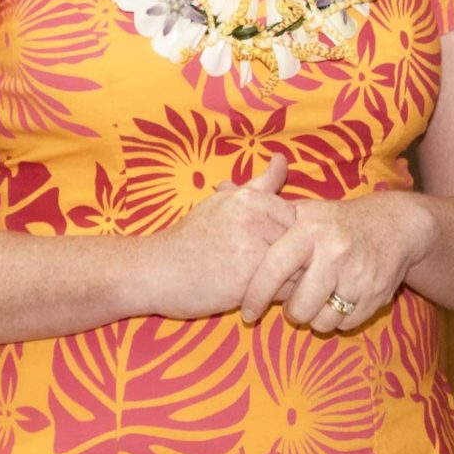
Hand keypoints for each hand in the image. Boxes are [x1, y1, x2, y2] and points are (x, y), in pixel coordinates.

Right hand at [145, 156, 294, 317]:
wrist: (155, 270)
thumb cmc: (190, 238)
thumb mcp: (223, 202)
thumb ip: (260, 183)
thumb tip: (281, 158)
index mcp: (250, 198)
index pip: (293, 217)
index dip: (280, 234)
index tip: (258, 243)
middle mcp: (255, 219)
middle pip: (297, 242)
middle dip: (284, 255)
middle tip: (252, 263)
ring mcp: (253, 250)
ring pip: (294, 267)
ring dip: (282, 276)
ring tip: (251, 277)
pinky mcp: (249, 282)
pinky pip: (283, 290)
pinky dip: (273, 295)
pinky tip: (249, 292)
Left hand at [238, 193, 438, 333]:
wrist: (395, 225)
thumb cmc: (336, 221)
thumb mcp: (304, 210)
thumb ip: (263, 206)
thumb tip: (220, 187)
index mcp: (310, 230)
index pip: (274, 269)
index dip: (256, 295)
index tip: (247, 312)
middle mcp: (334, 252)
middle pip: (299, 306)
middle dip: (292, 311)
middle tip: (293, 303)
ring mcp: (358, 275)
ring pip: (321, 321)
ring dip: (315, 318)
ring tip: (316, 302)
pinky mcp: (376, 294)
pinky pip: (345, 324)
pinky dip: (338, 320)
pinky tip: (337, 302)